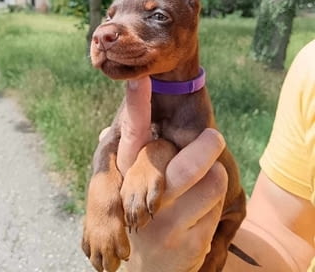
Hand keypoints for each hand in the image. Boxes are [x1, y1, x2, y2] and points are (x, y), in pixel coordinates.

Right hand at [117, 77, 227, 271]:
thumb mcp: (127, 189)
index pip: (132, 137)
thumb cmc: (140, 217)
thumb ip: (126, 158)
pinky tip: (199, 217)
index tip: (141, 79)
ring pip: (211, 184)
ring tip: (204, 185)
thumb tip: (107, 130)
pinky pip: (217, 210)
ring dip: (214, 180)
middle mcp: (140, 200)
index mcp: (125, 178)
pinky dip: (215, 207)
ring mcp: (165, 225)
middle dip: (208, 146)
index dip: (136, 107)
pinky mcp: (187, 246)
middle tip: (214, 137)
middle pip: (186, 164)